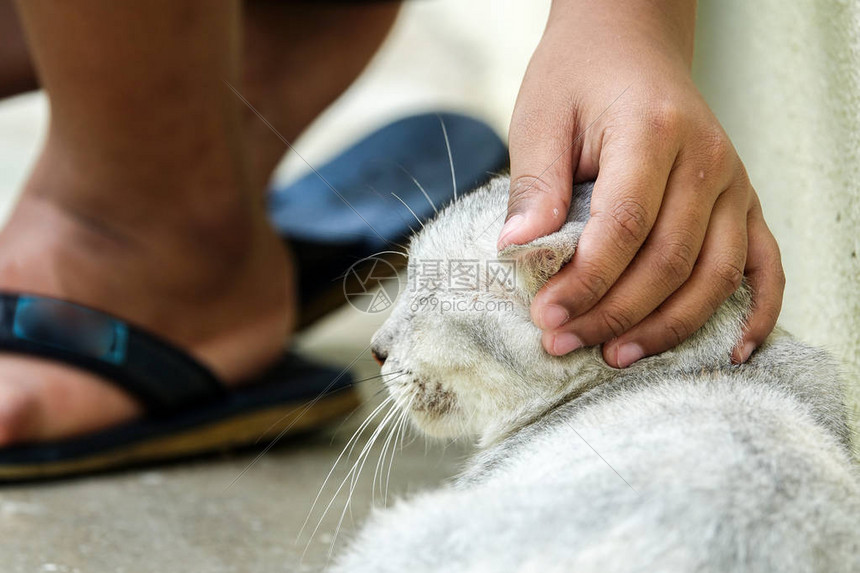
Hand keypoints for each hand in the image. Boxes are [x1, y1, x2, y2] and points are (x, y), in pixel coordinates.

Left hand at [499, 0, 783, 366]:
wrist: (630, 44)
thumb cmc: (580, 79)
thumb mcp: (540, 118)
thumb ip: (535, 185)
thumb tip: (518, 250)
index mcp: (653, 131)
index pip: (625, 225)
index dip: (586, 280)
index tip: (545, 315)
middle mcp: (707, 159)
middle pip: (670, 259)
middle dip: (614, 312)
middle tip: (563, 342)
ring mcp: (734, 183)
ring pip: (715, 274)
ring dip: (668, 326)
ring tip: (616, 355)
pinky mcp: (744, 201)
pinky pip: (764, 264)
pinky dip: (756, 311)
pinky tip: (732, 351)